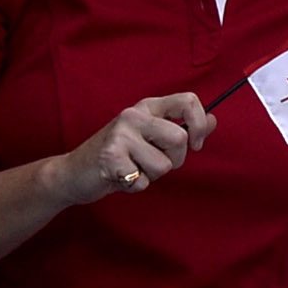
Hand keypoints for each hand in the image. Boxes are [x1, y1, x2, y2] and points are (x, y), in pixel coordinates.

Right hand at [55, 92, 211, 204]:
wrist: (73, 172)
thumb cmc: (120, 156)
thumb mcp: (152, 138)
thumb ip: (182, 129)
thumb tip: (214, 119)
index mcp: (147, 107)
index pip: (188, 101)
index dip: (199, 125)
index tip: (196, 144)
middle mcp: (133, 115)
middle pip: (180, 139)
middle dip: (174, 160)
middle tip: (151, 162)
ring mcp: (120, 134)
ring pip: (164, 165)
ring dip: (152, 175)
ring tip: (132, 168)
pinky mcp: (110, 156)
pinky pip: (143, 181)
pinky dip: (135, 186)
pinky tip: (120, 177)